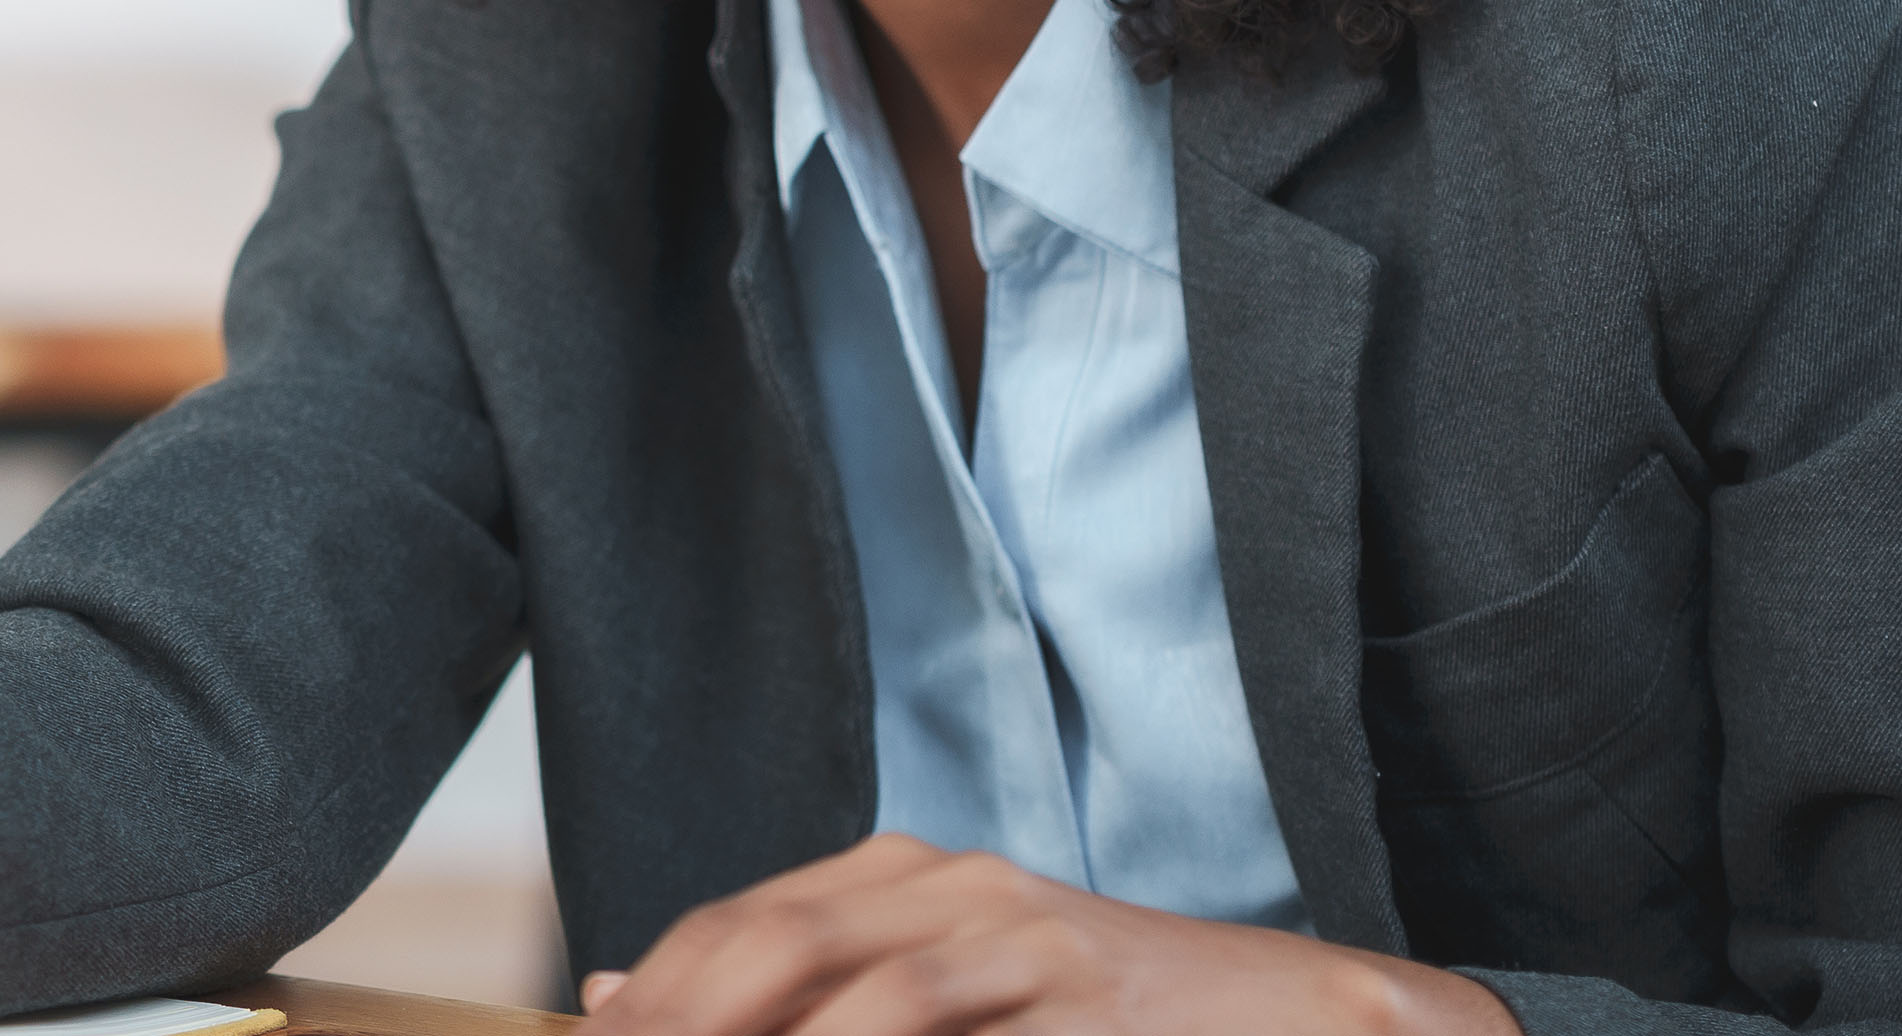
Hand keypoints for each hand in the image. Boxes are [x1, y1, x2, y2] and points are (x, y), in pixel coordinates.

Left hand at [574, 835, 1514, 1035]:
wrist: (1289, 1012)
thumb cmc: (1097, 1023)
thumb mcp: (944, 1002)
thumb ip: (802, 998)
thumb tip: (612, 1001)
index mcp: (898, 880)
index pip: (731, 927)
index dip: (651, 999)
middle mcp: (941, 884)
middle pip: (762, 944)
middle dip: (679, 1019)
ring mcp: (1010, 927)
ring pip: (838, 986)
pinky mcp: (1072, 977)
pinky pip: (929, 1017)